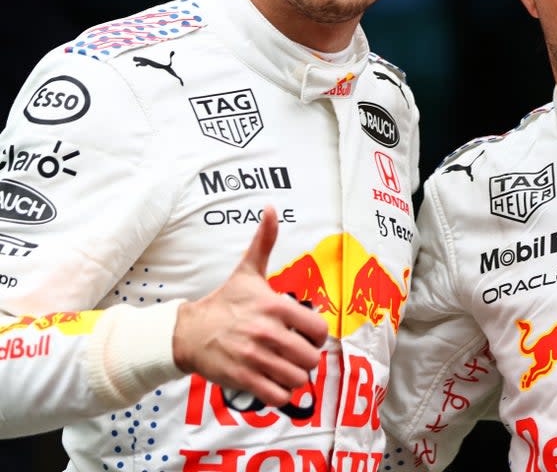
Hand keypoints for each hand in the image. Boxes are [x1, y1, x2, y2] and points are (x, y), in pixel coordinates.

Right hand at [172, 206, 328, 407]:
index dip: (317, 336)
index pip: (319, 330)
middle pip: (311, 358)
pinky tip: (274, 381)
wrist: (189, 332)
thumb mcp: (247, 271)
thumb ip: (264, 241)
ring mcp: (255, 358)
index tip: (306, 334)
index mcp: (275, 306)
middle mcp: (268, 332)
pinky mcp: (243, 379)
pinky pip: (278, 396)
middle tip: (295, 353)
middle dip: (306, 358)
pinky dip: (281, 393)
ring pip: (297, 378)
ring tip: (285, 368)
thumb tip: (271, 208)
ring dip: (295, 377)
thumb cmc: (225, 302)